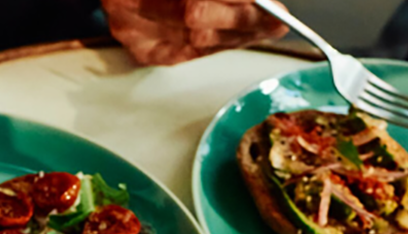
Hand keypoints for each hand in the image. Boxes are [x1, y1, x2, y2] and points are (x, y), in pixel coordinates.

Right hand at [102, 0, 288, 65]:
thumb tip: (255, 0)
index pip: (195, 0)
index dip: (238, 2)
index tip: (268, 6)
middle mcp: (131, 10)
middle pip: (196, 21)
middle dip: (243, 21)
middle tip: (276, 20)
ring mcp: (134, 34)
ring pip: (195, 42)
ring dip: (236, 36)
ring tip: (266, 28)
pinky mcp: (141, 51)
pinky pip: (186, 53)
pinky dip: (217, 45)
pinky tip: (239, 38)